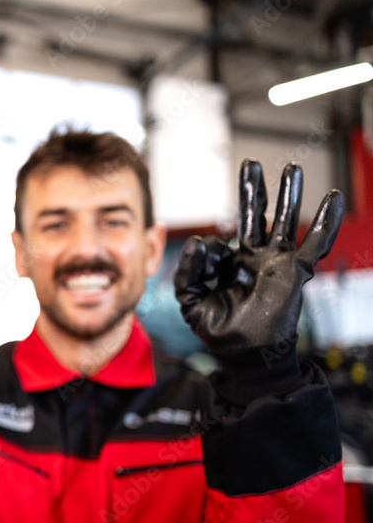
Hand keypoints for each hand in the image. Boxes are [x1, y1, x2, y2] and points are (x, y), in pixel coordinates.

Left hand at [174, 159, 342, 354]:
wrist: (245, 356)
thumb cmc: (220, 334)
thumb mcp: (191, 301)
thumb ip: (189, 272)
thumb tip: (199, 241)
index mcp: (230, 265)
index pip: (218, 243)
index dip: (208, 252)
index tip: (207, 266)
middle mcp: (255, 259)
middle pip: (255, 216)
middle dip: (253, 190)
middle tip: (250, 166)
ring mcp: (276, 263)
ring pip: (284, 221)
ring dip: (288, 194)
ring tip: (292, 169)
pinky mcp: (295, 271)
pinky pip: (314, 243)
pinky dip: (325, 222)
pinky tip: (333, 201)